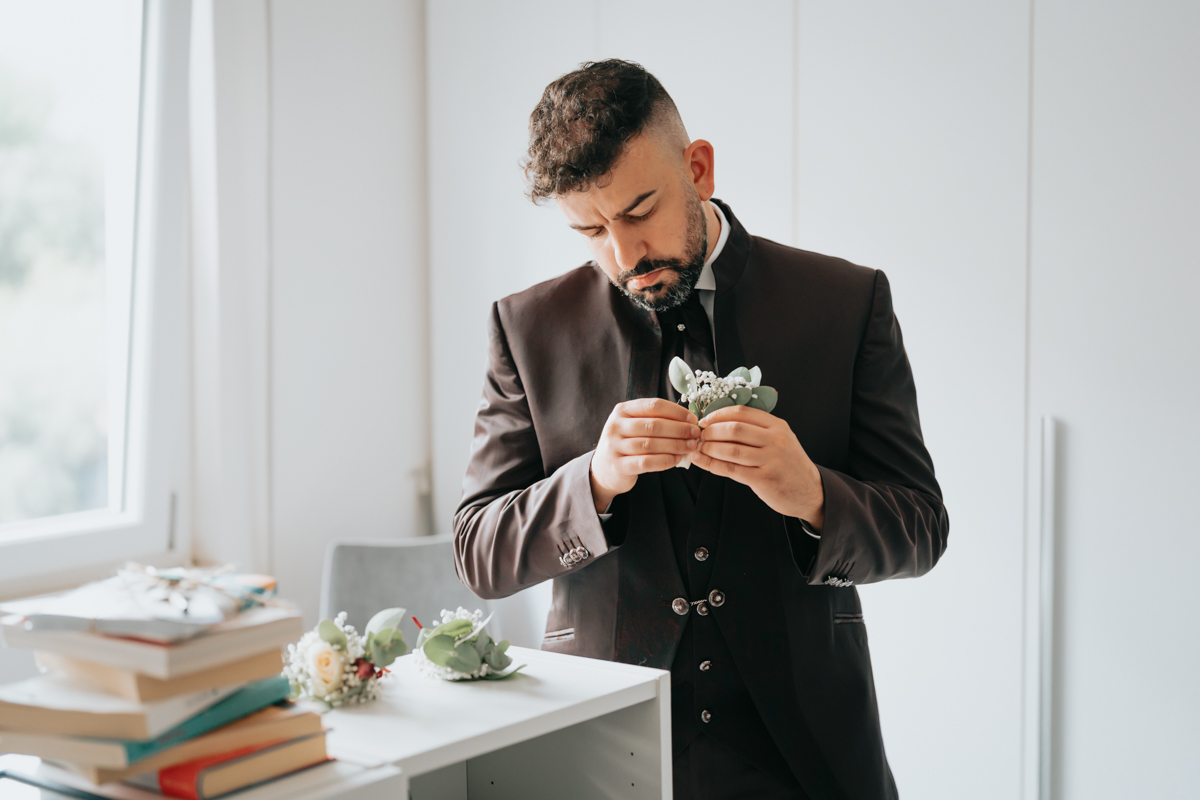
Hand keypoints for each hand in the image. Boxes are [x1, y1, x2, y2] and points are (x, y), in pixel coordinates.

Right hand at [590, 398, 700, 512]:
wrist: (603, 469)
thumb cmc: (626, 444)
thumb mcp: (633, 425)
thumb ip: (654, 420)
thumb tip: (688, 420)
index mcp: (622, 410)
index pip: (653, 405)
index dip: (676, 412)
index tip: (693, 419)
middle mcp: (616, 426)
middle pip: (653, 425)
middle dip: (679, 429)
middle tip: (696, 434)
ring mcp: (615, 446)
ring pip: (651, 444)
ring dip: (675, 445)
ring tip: (690, 447)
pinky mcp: (619, 465)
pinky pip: (646, 462)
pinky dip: (664, 461)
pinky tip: (677, 459)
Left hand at [692, 405, 824, 528]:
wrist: (810, 492)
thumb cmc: (788, 465)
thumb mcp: (780, 440)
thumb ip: (756, 430)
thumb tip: (719, 424)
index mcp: (777, 426)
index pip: (742, 412)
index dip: (718, 414)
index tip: (703, 420)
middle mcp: (775, 440)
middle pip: (734, 429)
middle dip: (710, 431)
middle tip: (698, 436)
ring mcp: (770, 459)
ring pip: (731, 449)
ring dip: (709, 448)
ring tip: (697, 449)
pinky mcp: (764, 479)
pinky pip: (731, 469)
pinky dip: (712, 465)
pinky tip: (702, 462)